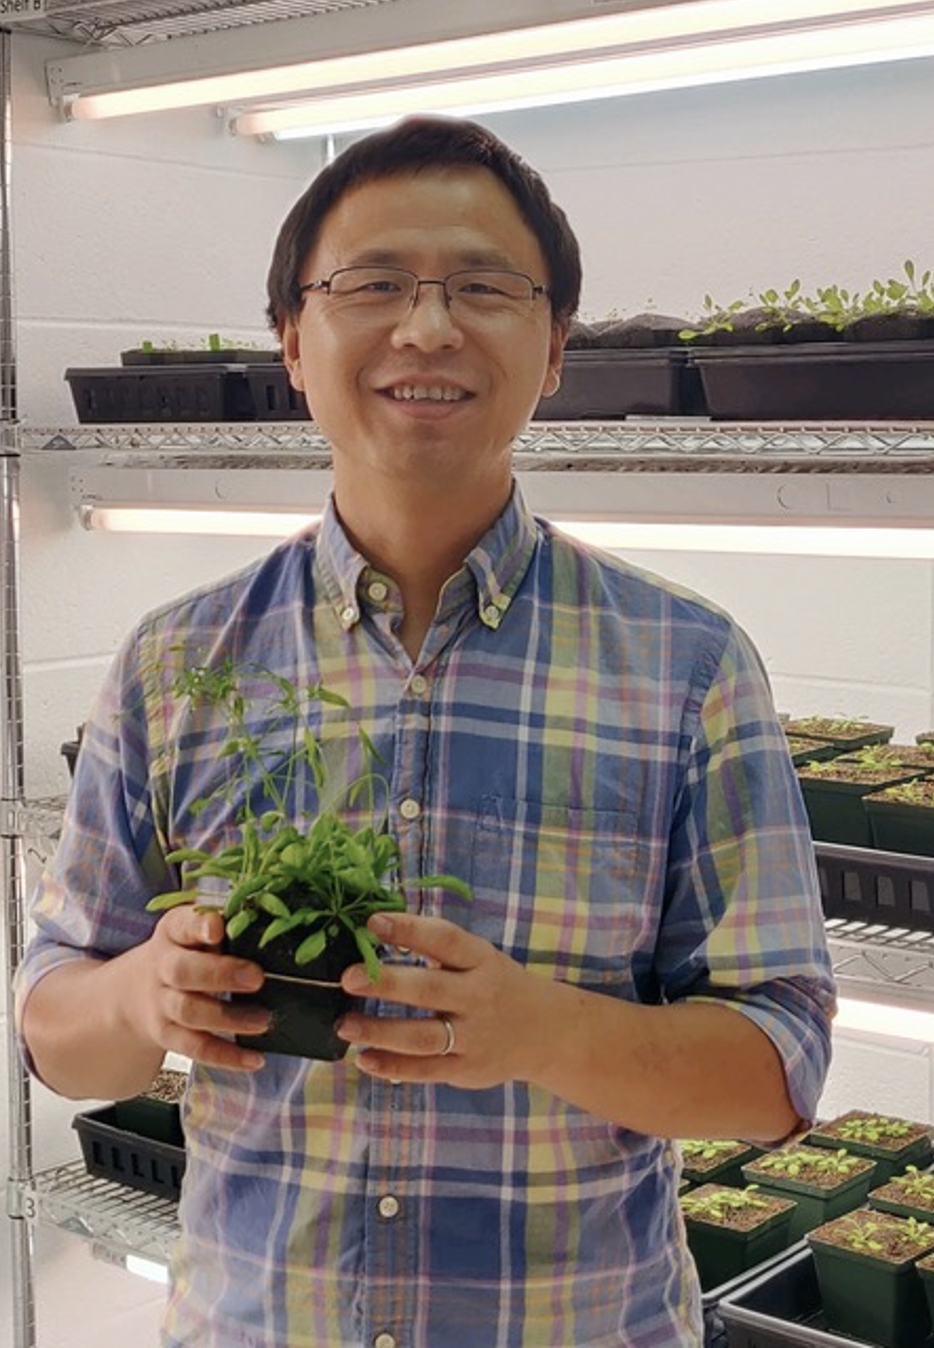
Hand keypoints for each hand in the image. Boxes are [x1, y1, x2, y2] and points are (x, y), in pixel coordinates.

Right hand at [122, 907, 269, 1071]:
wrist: (136, 992)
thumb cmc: (186, 953)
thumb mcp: (196, 931)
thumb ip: (227, 926)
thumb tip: (273, 928)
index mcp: (173, 932)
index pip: (182, 925)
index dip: (199, 926)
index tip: (218, 928)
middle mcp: (162, 967)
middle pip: (183, 972)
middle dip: (220, 975)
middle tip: (256, 978)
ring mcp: (163, 1004)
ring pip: (190, 1012)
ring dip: (229, 1019)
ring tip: (264, 1020)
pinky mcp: (168, 1036)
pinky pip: (196, 1048)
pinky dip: (226, 1056)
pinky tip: (254, 1058)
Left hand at [337, 912, 556, 1087]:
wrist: (547, 1031)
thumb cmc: (495, 985)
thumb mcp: (478, 958)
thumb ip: (436, 948)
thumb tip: (374, 930)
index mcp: (480, 960)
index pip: (444, 940)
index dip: (408, 929)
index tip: (372, 922)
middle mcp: (478, 997)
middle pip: (428, 989)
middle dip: (386, 983)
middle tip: (348, 978)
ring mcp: (473, 1037)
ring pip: (421, 1036)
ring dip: (379, 1031)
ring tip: (344, 1025)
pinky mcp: (466, 1069)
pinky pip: (424, 1070)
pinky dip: (391, 1067)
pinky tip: (364, 1059)